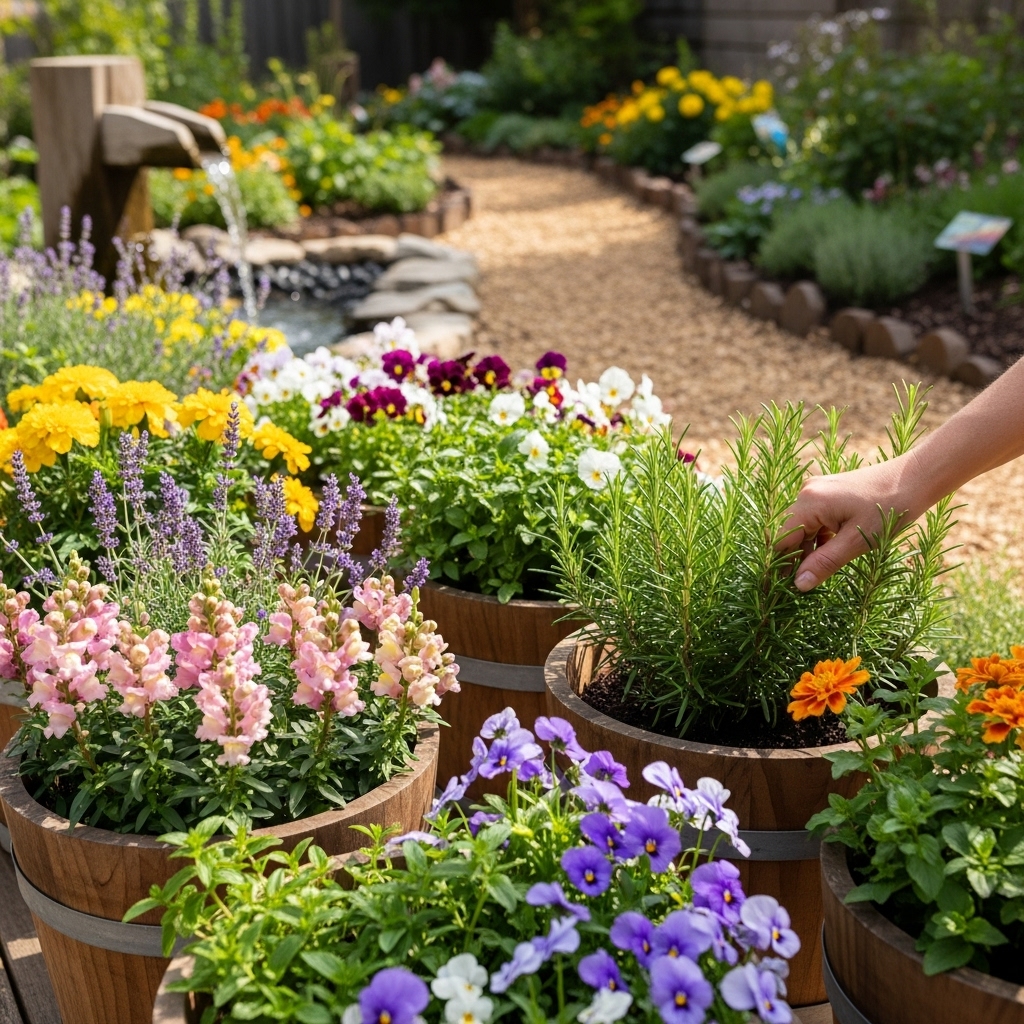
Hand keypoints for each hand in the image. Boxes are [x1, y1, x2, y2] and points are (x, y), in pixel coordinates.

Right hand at [777, 456, 925, 590]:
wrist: (916, 478)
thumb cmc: (890, 509)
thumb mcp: (856, 542)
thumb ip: (824, 563)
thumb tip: (799, 585)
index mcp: (809, 503)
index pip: (781, 540)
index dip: (779, 565)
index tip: (781, 589)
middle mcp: (807, 493)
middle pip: (791, 533)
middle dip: (795, 559)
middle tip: (802, 586)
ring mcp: (817, 491)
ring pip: (803, 527)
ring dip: (809, 549)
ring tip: (820, 572)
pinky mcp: (828, 492)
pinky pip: (815, 519)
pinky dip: (820, 537)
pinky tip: (832, 552)